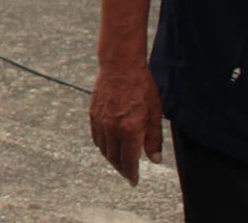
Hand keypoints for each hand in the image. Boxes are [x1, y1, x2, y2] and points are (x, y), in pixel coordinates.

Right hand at [89, 61, 163, 184]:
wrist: (120, 66)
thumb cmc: (141, 87)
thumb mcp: (155, 113)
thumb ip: (154, 139)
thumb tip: (154, 159)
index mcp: (130, 129)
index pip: (129, 160)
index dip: (132, 174)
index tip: (134, 181)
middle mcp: (113, 128)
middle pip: (115, 158)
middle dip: (122, 168)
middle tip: (128, 174)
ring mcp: (101, 121)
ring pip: (104, 149)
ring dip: (112, 158)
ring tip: (120, 162)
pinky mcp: (93, 114)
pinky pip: (96, 137)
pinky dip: (103, 146)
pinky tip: (109, 146)